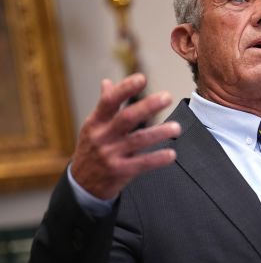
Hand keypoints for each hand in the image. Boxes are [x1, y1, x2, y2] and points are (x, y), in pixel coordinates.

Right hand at [71, 74, 180, 199]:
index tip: (141, 78)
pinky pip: (142, 164)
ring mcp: (111, 155)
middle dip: (147, 106)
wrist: (82, 184)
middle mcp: (102, 137)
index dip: (124, 89)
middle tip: (167, 97)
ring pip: (138, 141)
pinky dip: (158, 158)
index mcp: (95, 122)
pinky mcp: (120, 172)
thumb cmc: (92, 149)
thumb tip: (107, 82)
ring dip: (159, 133)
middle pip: (126, 118)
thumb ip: (104, 106)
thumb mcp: (92, 127)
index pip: (109, 101)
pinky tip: (171, 153)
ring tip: (176, 127)